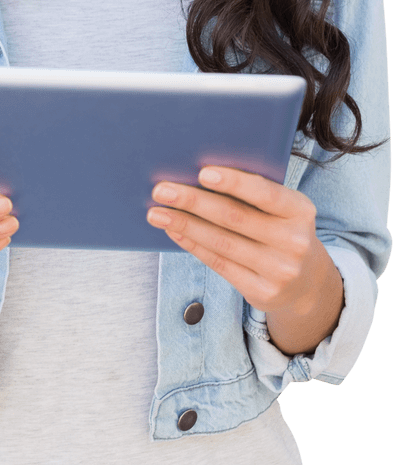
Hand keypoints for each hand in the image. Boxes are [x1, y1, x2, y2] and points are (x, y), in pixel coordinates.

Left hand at [146, 166, 329, 316]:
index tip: (201, 172)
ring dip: (184, 224)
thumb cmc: (282, 230)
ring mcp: (279, 270)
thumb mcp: (283, 210)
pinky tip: (174, 230)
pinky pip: (219, 263)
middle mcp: (294, 241)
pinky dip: (193, 244)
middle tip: (161, 190)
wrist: (307, 283)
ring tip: (156, 212)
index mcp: (301, 210)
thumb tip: (198, 176)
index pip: (265, 193)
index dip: (234, 182)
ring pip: (222, 242)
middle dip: (193, 201)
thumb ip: (254, 194)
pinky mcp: (262, 292)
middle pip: (235, 217)